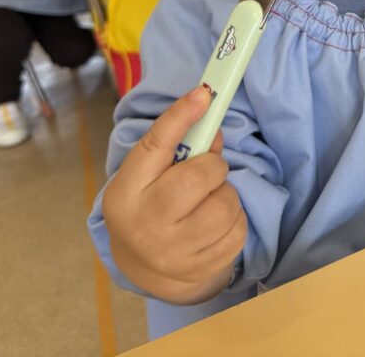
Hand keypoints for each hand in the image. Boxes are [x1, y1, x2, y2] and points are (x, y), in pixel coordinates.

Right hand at [102, 86, 247, 304]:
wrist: (144, 267)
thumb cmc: (148, 205)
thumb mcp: (148, 177)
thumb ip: (175, 149)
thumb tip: (213, 125)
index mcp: (126, 192)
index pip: (155, 146)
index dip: (181, 116)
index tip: (204, 94)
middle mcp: (145, 223)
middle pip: (197, 177)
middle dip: (213, 167)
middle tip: (208, 171)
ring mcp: (173, 252)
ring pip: (225, 204)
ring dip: (227, 194)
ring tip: (210, 200)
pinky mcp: (201, 269)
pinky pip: (238, 229)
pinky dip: (235, 218)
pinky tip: (216, 221)